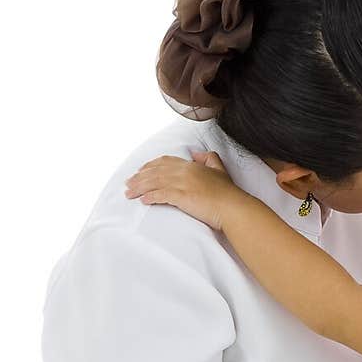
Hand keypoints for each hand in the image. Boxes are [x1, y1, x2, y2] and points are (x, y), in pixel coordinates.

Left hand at [124, 150, 242, 230]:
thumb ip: (209, 158)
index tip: (140, 172)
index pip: (165, 161)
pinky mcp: (182, 196)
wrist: (233, 207)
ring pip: (154, 182)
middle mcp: (184, 171)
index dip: (150, 166)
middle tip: (128, 184)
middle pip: (155, 171)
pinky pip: (160, 195)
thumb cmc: (228, 193)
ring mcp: (182, 183)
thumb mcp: (220, 170)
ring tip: (129, 194)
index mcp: (191, 165)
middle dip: (139, 177)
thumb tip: (197, 154)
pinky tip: (142, 200)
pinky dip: (150, 197)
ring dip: (139, 188)